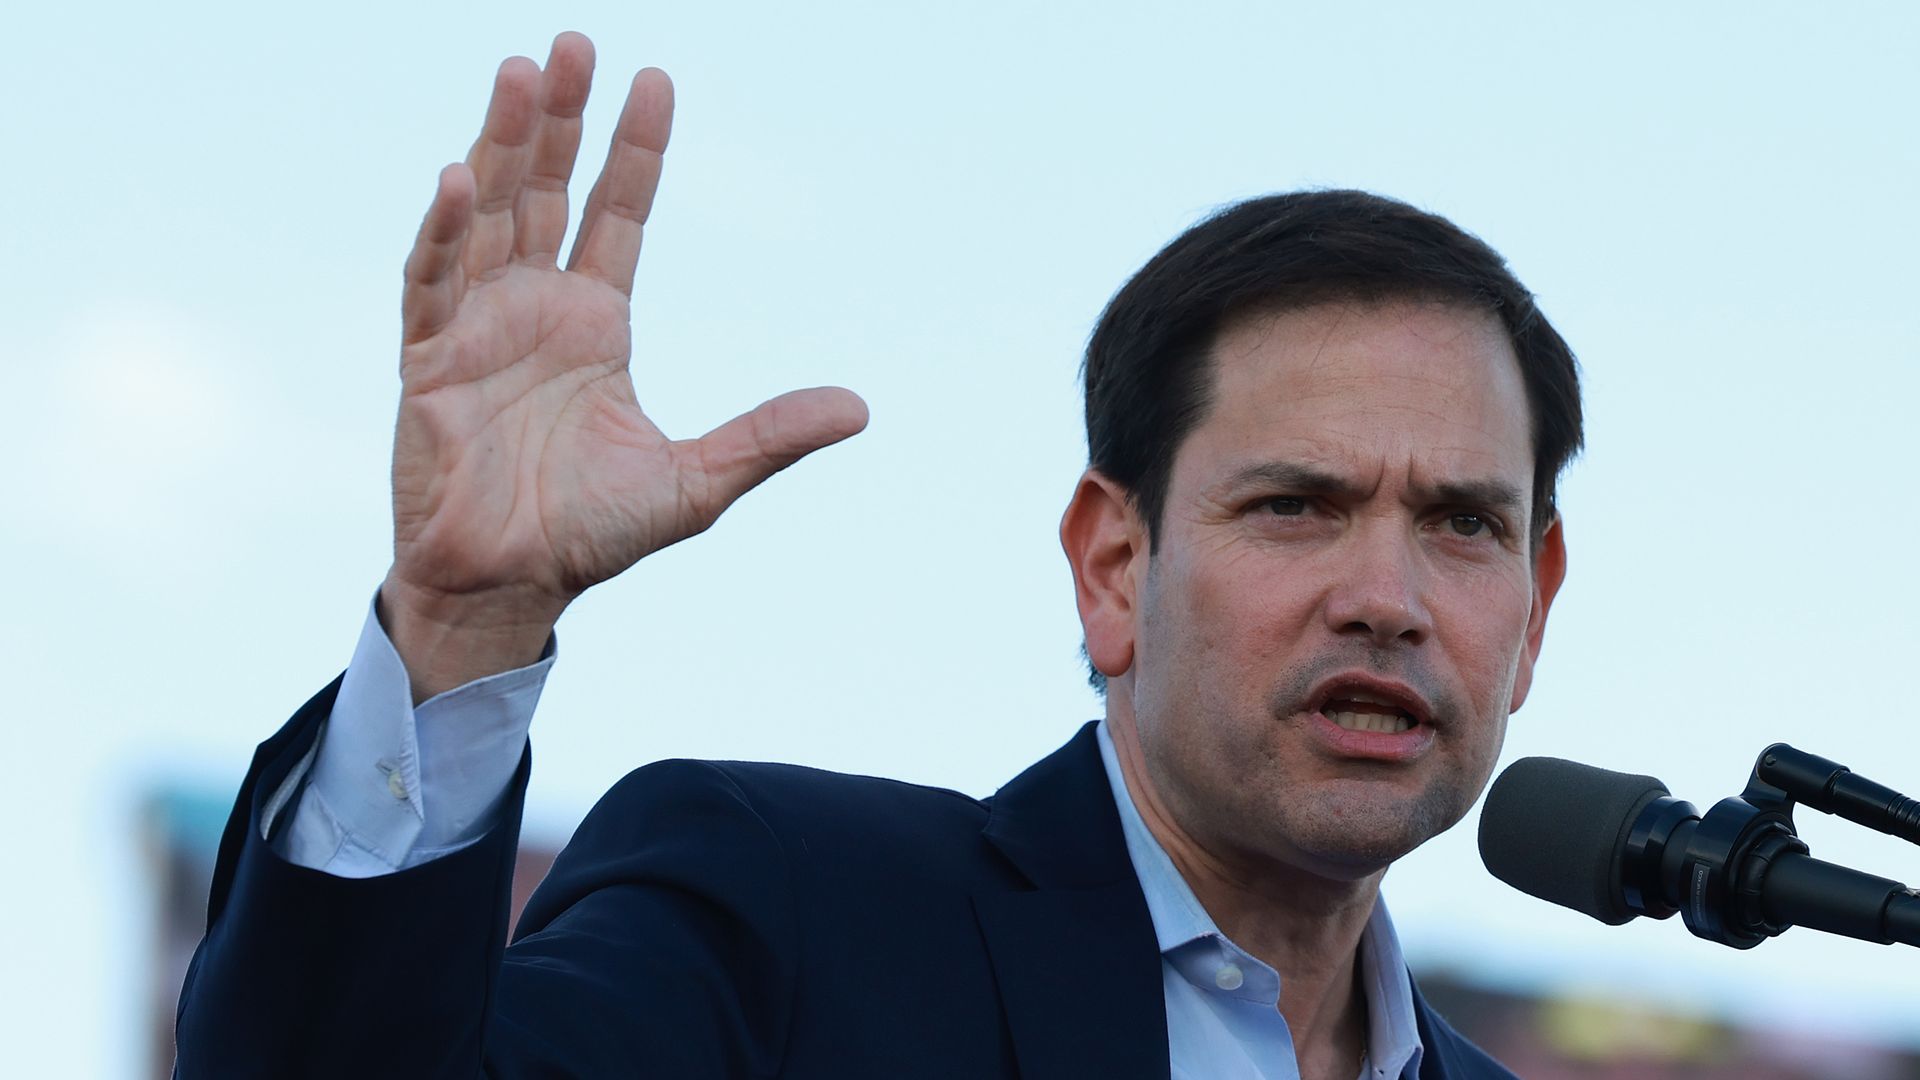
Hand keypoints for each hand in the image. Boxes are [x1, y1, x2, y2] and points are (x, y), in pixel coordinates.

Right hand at [381, 33, 867, 699]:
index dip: (635, 150)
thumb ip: (768, 437)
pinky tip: (460, 178)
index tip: (655, 80)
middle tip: (576, 47)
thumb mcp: (697, 482)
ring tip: (523, 74)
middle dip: (562, 120)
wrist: (508, 588)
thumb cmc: (593, 535)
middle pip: (548, 191)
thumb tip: (860, 408)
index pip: (619, 214)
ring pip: (489, 214)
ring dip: (503, 145)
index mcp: (596, 322)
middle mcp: (535, 308)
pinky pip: (431, 282)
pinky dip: (444, 233)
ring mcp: (475, 326)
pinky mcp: (426, 361)